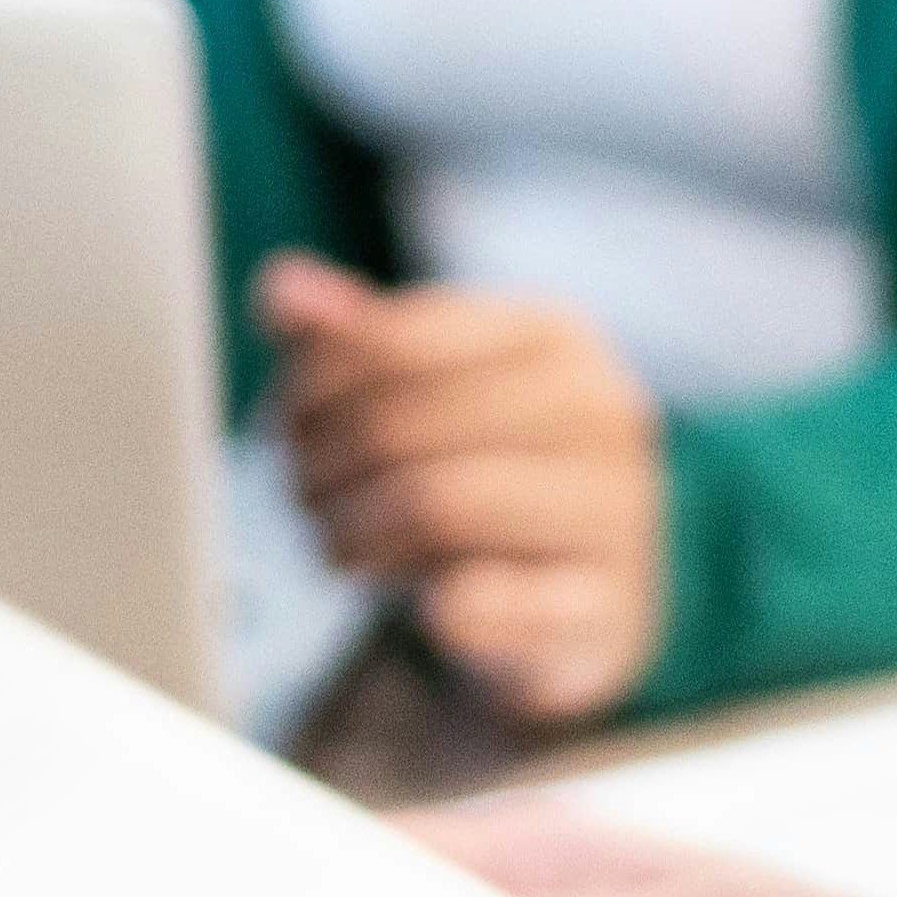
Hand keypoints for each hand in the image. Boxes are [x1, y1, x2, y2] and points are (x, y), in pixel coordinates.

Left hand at [261, 258, 663, 721]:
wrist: (577, 598)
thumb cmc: (486, 472)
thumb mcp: (424, 394)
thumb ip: (351, 339)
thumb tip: (281, 286)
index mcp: (552, 333)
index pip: (393, 342)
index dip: (308, 392)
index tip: (282, 432)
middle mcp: (600, 406)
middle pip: (402, 423)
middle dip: (321, 469)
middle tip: (300, 501)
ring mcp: (616, 507)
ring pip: (437, 504)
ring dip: (353, 535)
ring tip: (337, 549)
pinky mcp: (609, 605)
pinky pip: (492, 602)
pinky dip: (438, 610)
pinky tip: (421, 607)